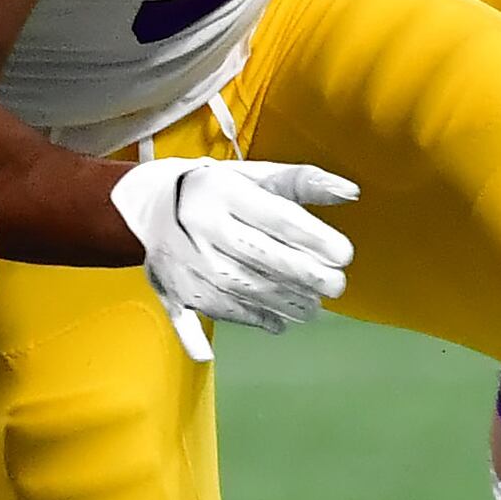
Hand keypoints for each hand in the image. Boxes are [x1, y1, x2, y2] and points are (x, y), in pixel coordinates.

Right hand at [111, 158, 357, 354]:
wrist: (150, 208)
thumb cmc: (219, 190)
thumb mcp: (254, 176)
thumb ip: (302, 182)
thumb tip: (350, 193)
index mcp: (221, 191)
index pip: (277, 218)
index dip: (315, 239)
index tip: (345, 255)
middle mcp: (201, 227)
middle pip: (264, 258)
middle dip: (307, 276)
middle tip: (337, 286)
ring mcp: (187, 262)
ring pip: (246, 289)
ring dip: (287, 303)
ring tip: (312, 307)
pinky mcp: (179, 290)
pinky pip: (222, 310)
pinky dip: (255, 319)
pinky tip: (279, 323)